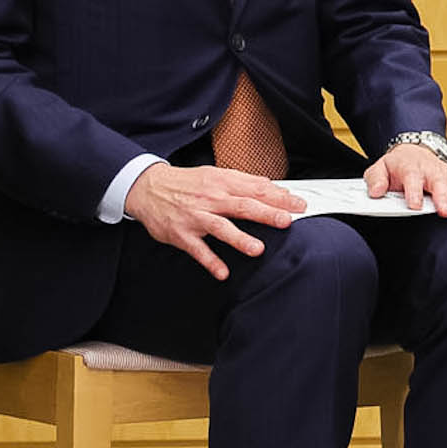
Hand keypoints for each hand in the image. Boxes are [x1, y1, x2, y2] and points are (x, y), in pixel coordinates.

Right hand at [123, 163, 303, 279]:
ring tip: (258, 249)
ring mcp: (196, 217)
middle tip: (286, 222)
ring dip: (239, 239)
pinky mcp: (181, 234)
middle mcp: (211, 199)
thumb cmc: (188, 183)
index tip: (299, 205)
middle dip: (266, 214)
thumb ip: (246, 182)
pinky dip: (210, 261)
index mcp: (223, 183)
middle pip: (242, 206)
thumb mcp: (217, 175)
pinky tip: (223, 272)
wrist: (148, 188)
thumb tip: (276, 189)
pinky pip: (197, 249)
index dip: (279, 197)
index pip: (256, 189)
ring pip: (220, 227)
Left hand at [365, 144, 446, 216]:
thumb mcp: (379, 168)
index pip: (412, 179)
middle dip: (444, 197)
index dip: (414, 193)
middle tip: (446, 212)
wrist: (413, 150)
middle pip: (439, 183)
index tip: (416, 206)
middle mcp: (432, 170)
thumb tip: (375, 193)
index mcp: (411, 168)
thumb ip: (375, 180)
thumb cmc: (397, 166)